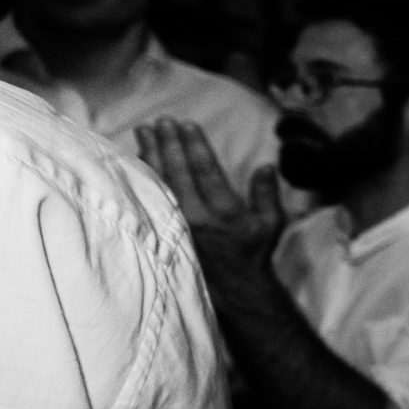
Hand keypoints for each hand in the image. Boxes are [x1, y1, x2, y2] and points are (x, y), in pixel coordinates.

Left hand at [136, 120, 285, 279]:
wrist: (233, 288)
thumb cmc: (252, 252)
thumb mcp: (270, 224)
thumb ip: (267, 194)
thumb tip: (266, 166)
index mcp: (224, 210)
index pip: (206, 170)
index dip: (195, 145)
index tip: (186, 124)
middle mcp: (197, 215)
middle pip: (178, 171)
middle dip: (169, 143)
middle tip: (161, 121)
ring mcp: (177, 223)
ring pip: (159, 181)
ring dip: (150, 153)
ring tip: (143, 130)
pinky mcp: (163, 229)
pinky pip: (149, 197)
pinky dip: (143, 175)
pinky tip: (137, 158)